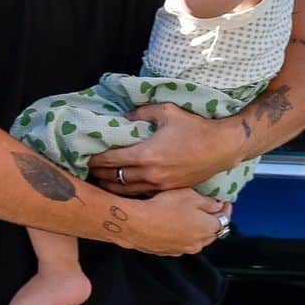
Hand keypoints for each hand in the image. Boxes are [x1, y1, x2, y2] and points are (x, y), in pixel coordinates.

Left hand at [88, 103, 242, 194]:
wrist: (221, 148)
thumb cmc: (195, 127)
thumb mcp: (167, 111)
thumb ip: (142, 111)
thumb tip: (125, 114)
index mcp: (145, 154)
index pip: (111, 160)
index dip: (94, 159)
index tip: (83, 156)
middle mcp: (149, 173)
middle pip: (114, 178)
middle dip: (97, 174)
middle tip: (85, 169)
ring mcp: (159, 185)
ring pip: (125, 190)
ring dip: (109, 186)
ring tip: (98, 180)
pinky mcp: (167, 190)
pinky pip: (140, 194)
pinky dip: (127, 191)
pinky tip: (120, 188)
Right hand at [127, 189, 231, 255]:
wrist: (137, 223)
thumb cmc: (164, 207)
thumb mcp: (190, 196)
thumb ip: (207, 202)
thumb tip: (217, 206)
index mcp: (207, 228)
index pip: (224, 219)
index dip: (225, 209)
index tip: (225, 202)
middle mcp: (198, 243)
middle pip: (212, 232)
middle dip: (213, 221)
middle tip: (209, 209)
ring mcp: (182, 250)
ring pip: (196, 239)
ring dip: (196, 230)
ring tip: (189, 217)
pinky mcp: (167, 251)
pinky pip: (180, 243)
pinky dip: (182, 235)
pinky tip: (173, 225)